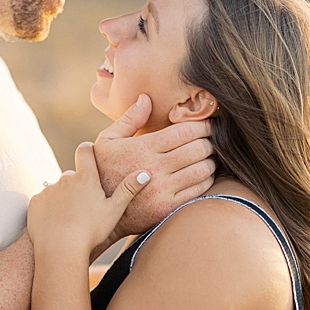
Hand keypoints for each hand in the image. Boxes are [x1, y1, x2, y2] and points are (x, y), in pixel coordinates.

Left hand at [28, 143, 150, 257]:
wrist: (60, 249)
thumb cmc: (92, 231)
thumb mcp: (115, 210)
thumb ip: (129, 189)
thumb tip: (146, 172)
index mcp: (85, 178)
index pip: (85, 150)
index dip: (87, 149)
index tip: (90, 153)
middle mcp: (64, 179)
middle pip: (71, 176)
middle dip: (77, 186)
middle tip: (85, 205)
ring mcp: (48, 190)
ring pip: (57, 190)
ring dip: (63, 199)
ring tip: (71, 219)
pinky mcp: (35, 202)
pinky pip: (43, 202)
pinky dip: (48, 209)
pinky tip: (56, 223)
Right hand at [94, 95, 214, 238]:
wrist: (96, 211)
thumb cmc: (103, 171)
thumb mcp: (107, 142)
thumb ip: (128, 119)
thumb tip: (146, 98)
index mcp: (141, 148)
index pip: (184, 131)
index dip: (202, 125)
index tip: (209, 123)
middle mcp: (154, 169)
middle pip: (198, 148)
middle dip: (210, 141)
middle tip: (212, 138)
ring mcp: (162, 190)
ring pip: (202, 169)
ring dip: (211, 160)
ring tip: (209, 155)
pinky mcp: (167, 207)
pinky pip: (199, 189)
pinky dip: (207, 179)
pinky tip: (202, 174)